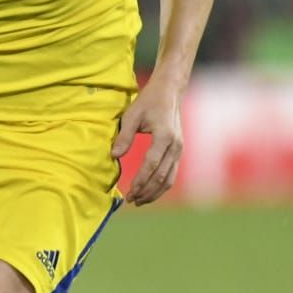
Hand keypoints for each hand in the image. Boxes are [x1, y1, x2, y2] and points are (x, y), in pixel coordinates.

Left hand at [113, 76, 183, 204]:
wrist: (169, 92)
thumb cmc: (147, 102)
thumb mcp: (131, 116)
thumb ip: (123, 137)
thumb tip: (114, 156)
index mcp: (164, 136)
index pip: (151, 164)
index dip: (140, 180)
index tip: (129, 191)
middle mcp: (175, 145)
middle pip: (162, 175)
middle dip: (147, 190)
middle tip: (132, 200)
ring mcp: (179, 149)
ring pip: (169, 178)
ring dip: (155, 192)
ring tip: (139, 201)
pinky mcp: (178, 151)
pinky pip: (172, 173)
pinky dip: (162, 185)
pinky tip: (150, 191)